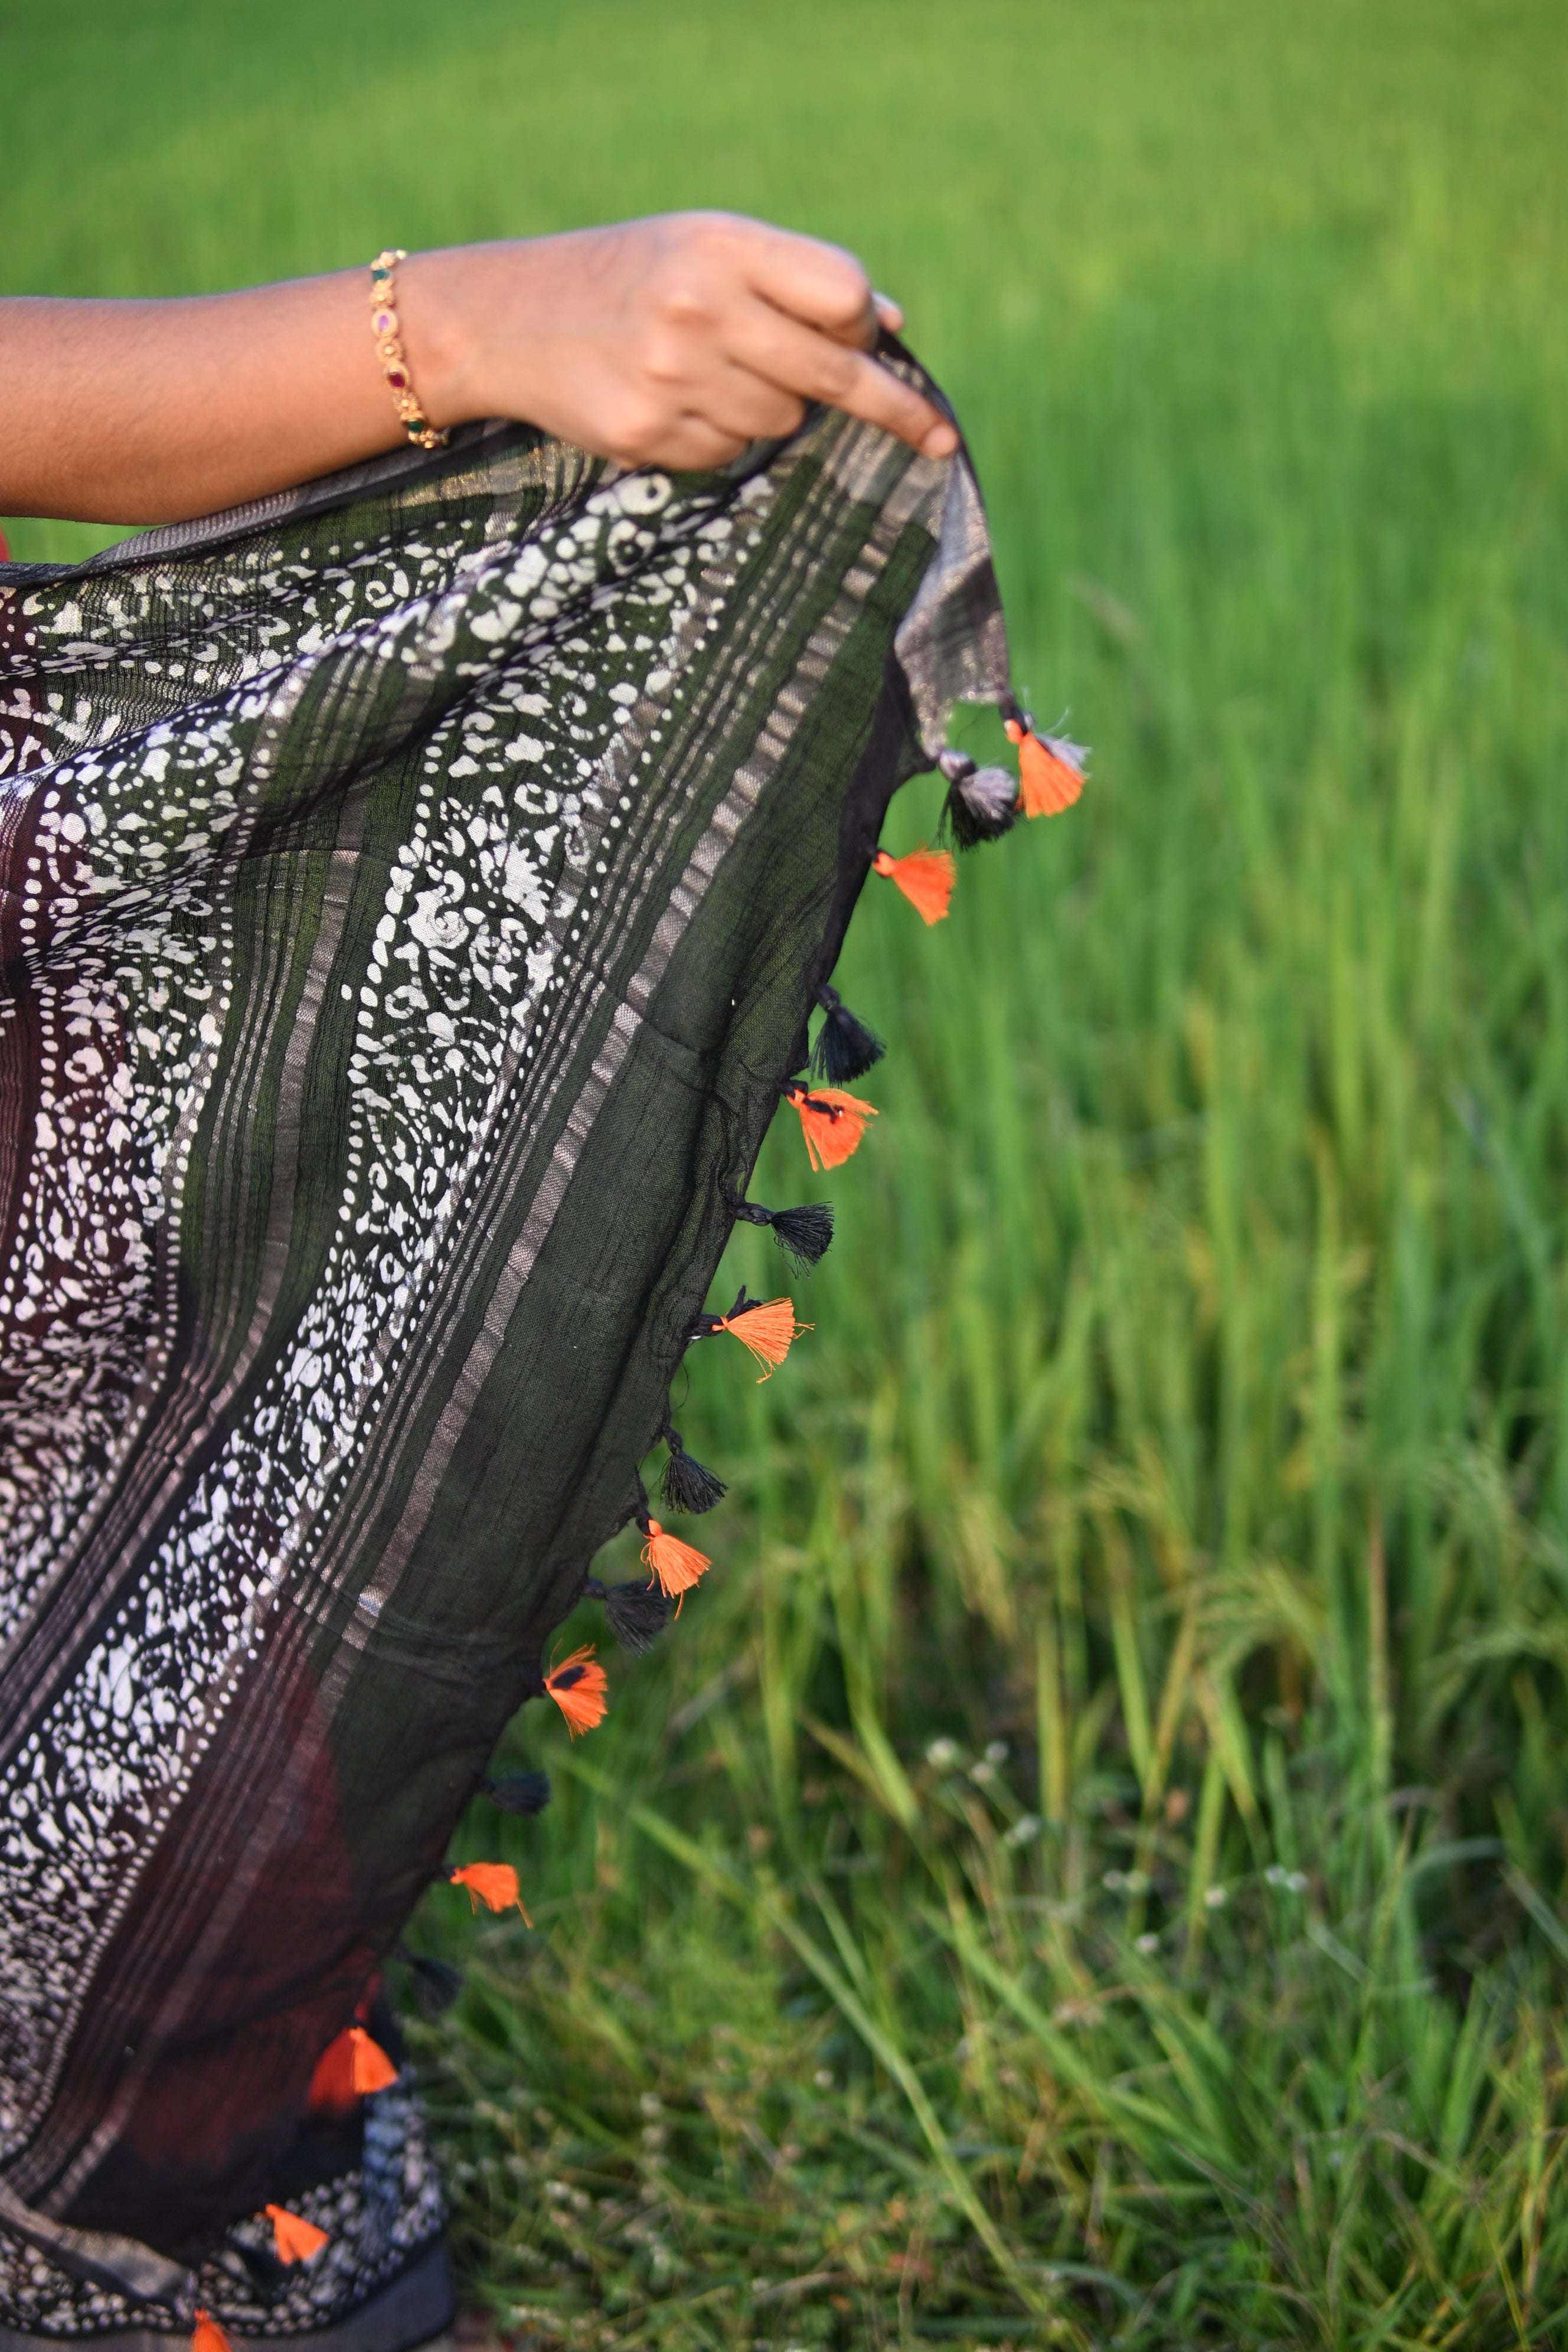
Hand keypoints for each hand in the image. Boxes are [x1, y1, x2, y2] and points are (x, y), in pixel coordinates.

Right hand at [414, 213, 957, 472]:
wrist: (512, 319)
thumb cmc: (632, 276)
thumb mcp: (707, 247)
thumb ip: (796, 279)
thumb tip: (891, 325)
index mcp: (721, 247)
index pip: (841, 296)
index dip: (864, 326)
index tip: (875, 345)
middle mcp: (699, 309)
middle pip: (831, 375)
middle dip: (890, 408)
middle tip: (937, 438)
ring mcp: (672, 377)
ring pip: (781, 422)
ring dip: (773, 410)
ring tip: (715, 375)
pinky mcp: (648, 435)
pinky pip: (730, 454)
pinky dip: (720, 437)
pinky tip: (675, 403)